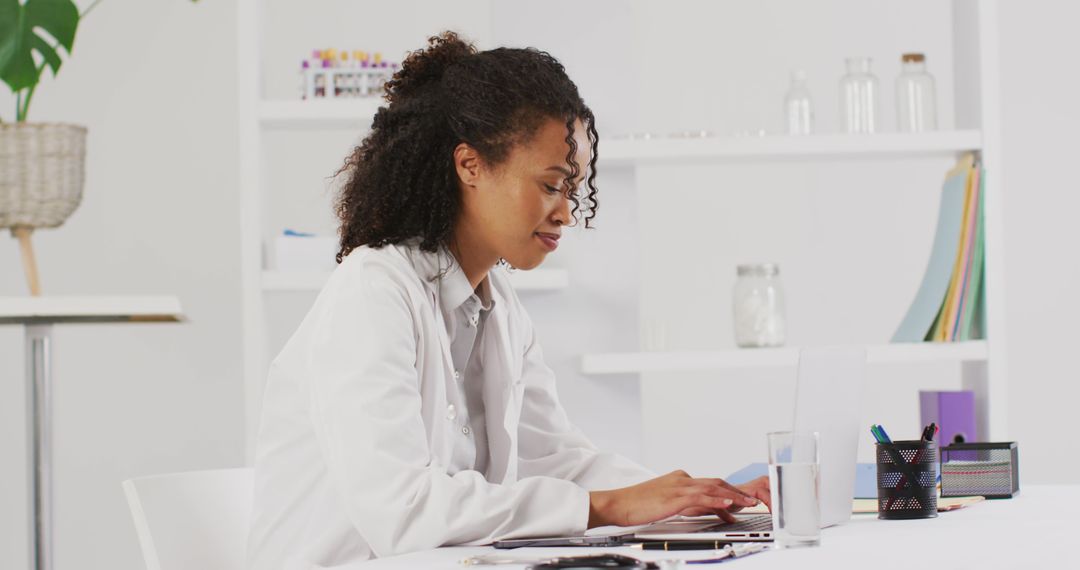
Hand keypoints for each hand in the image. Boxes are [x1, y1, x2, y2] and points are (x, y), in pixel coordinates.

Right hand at [587, 470, 762, 527]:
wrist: (617, 503)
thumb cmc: (636, 504)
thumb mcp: (664, 501)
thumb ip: (682, 502)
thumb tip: (699, 509)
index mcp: (679, 479)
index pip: (710, 484)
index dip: (728, 492)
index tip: (741, 500)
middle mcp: (681, 479)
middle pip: (716, 483)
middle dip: (737, 492)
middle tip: (753, 500)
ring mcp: (678, 487)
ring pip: (712, 488)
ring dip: (733, 496)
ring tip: (748, 504)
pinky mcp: (673, 497)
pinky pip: (700, 498)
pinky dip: (716, 500)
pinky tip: (727, 505)